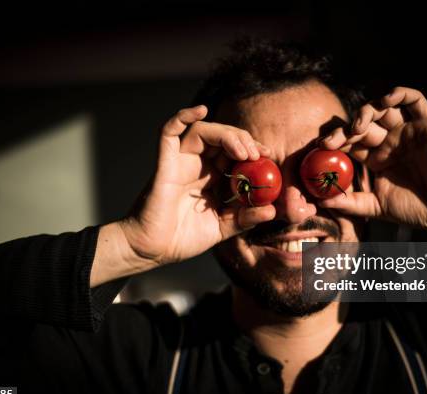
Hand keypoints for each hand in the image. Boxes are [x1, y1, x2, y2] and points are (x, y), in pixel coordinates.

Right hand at [117, 105, 274, 268]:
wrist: (153, 250)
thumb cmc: (183, 239)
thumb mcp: (223, 228)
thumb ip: (246, 218)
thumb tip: (273, 211)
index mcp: (211, 177)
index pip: (234, 152)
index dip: (252, 149)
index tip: (269, 155)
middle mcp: (197, 164)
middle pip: (222, 137)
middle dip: (243, 139)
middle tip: (258, 154)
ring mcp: (180, 161)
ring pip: (203, 130)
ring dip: (226, 134)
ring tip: (243, 152)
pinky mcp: (164, 162)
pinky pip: (169, 131)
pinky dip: (183, 116)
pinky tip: (201, 110)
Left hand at [319, 87, 426, 231]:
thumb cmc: (416, 210)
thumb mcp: (376, 207)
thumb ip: (350, 203)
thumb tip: (322, 200)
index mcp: (377, 158)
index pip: (350, 142)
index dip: (335, 140)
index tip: (320, 146)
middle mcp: (391, 141)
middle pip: (362, 124)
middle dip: (344, 130)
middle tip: (331, 141)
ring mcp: (408, 131)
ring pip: (383, 108)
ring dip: (366, 111)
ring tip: (357, 127)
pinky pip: (414, 99)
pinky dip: (399, 93)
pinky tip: (386, 100)